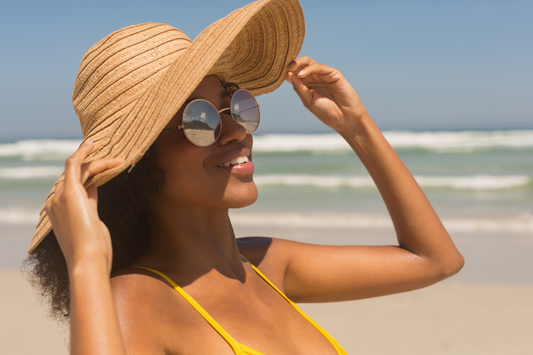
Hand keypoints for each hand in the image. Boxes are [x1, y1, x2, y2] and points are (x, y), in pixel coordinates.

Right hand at [45, 142, 123, 272]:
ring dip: (100, 162)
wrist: (89, 260)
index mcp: (58, 212)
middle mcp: (54, 202)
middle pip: (76, 175)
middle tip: (117, 161)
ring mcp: (59, 197)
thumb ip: (90, 204)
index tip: (105, 169)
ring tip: (119, 160)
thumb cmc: (94, 249)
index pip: (73, 186)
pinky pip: (73, 164)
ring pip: (79, 169)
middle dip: (96, 166)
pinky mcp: (69, 193)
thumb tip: (94, 187)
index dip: (90, 176)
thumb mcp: (92, 222)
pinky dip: (83, 153)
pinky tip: (93, 146)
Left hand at [287, 56, 368, 131]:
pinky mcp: (333, 73)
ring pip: (309, 63)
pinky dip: (309, 69)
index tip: (276, 73)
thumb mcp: (308, 101)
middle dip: (291, 64)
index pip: (295, 73)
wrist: (345, 119)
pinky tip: (301, 75)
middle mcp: (315, 78)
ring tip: (291, 69)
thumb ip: (299, 88)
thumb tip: (288, 75)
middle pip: (301, 65)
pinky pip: (319, 67)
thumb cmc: (327, 113)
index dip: (286, 72)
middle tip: (283, 67)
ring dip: (299, 64)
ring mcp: (324, 75)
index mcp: (308, 85)